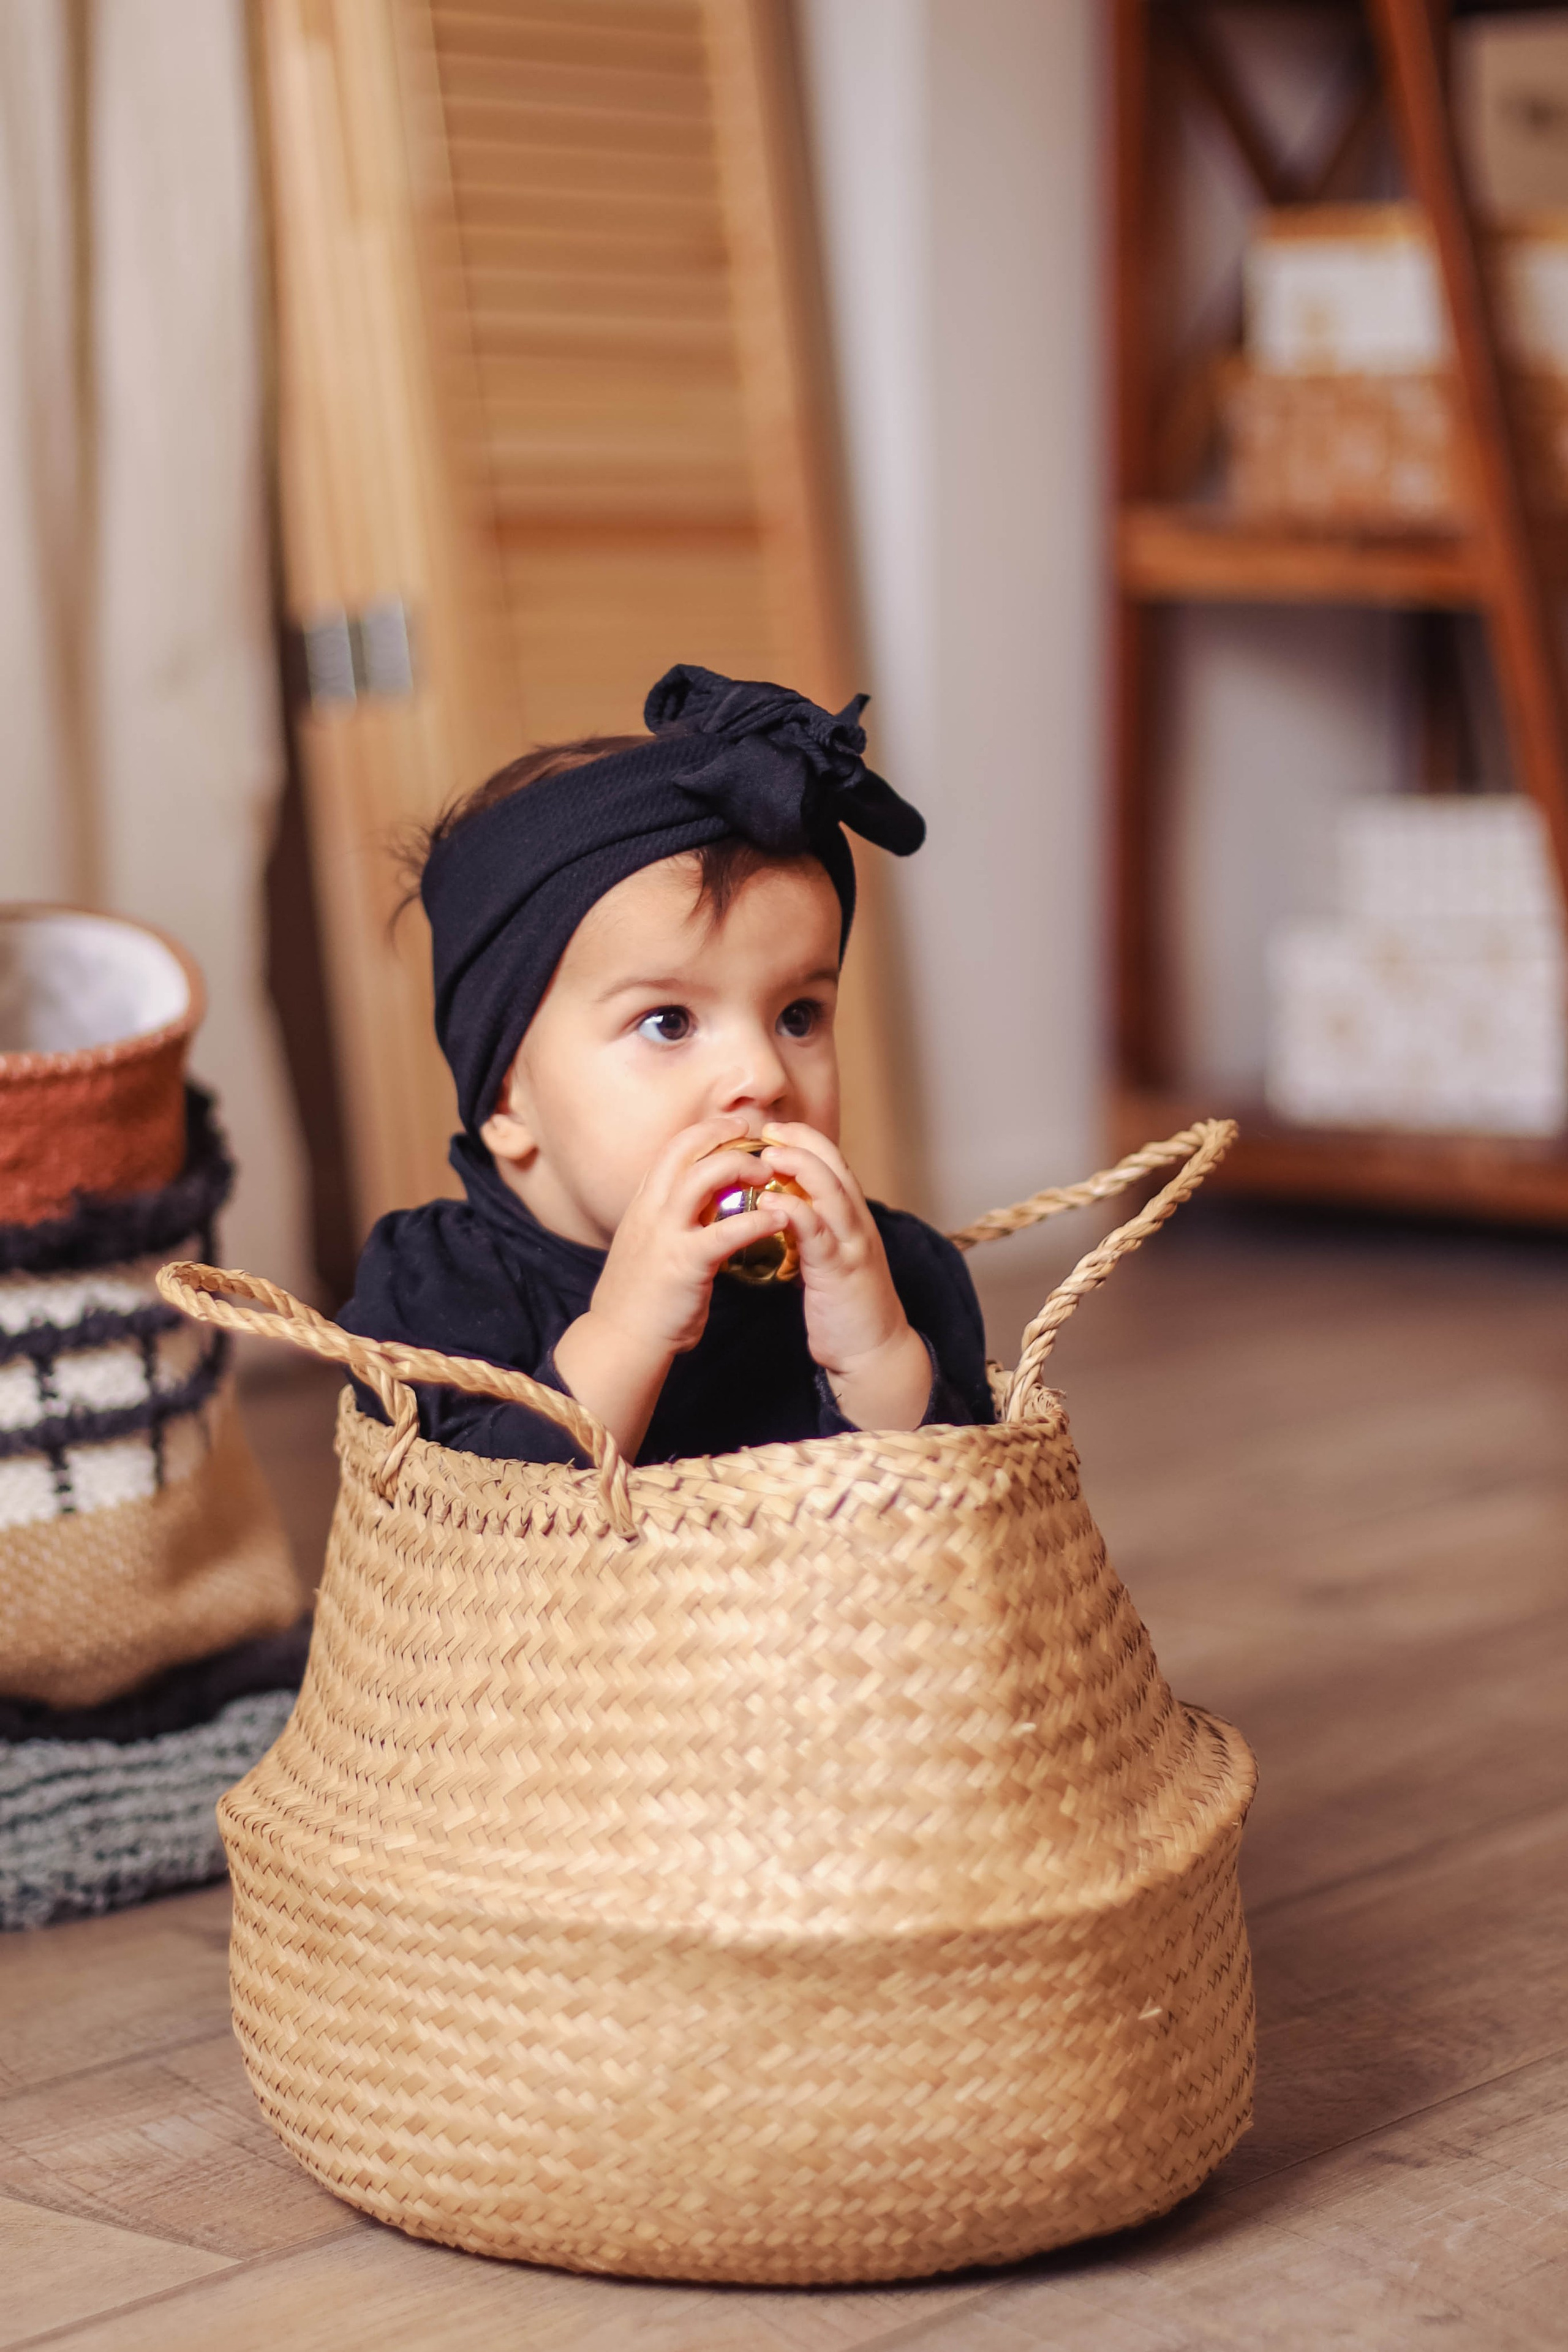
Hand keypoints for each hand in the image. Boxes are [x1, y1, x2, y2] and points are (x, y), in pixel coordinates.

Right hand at [553, 1116, 791, 1456]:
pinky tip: (780, 1219)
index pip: (671, 1151)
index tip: (731, 1128)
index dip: (703, 1132)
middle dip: (721, 1133)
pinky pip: (725, 1231)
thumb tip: (704, 1210)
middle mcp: (650, 1211)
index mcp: (643, 1206)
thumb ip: (672, 1223)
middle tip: (753, 1133)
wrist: (620, 1340)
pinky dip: (757, 1220)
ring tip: (768, 1171)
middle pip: (683, 1150)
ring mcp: (665, 1234)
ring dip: (740, 1166)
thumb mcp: (650, 1247)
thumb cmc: (641, 1299)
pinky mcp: (684, 1263)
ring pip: (701, 1177)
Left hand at [755, 1123, 932, 1431]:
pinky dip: (796, 1213)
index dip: (805, 1140)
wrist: (872, 1352)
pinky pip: (819, 1234)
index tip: (773, 1129)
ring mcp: (852, 1246)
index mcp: (852, 1218)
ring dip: (800, 1168)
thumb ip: (813, 1230)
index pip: (834, 1163)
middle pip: (835, 1166)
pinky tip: (771, 1204)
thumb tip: (780, 1209)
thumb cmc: (843, 1305)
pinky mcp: (840, 1272)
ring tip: (768, 1155)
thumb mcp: (828, 1256)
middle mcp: (857, 1224)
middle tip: (767, 1130)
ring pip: (832, 1192)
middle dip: (802, 1142)